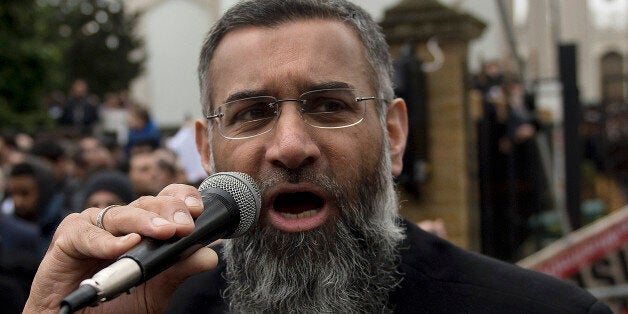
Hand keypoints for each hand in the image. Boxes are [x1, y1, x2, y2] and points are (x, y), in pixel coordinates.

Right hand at [24, 184, 218, 312]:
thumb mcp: (156, 290)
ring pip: (121, 213)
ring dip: (144, 221)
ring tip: (164, 232)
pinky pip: (87, 233)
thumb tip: (209, 256)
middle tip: (184, 226)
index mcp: (144, 227)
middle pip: (147, 203)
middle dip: (169, 210)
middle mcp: (120, 222)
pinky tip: (124, 246)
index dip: (181, 198)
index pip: (165, 200)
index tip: (198, 210)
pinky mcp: (68, 238)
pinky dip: (106, 241)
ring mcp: (94, 227)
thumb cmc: (115, 305)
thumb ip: (179, 271)